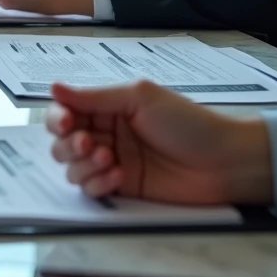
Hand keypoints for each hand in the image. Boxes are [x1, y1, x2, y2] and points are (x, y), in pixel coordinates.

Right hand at [45, 81, 275, 205]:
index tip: (67, 123)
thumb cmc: (188, 123)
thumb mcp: (140, 98)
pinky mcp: (119, 188)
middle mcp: (105, 134)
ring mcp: (111, 163)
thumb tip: (54, 87)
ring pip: (71, 168)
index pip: (67, 112)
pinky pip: (90, 189)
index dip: (59, 118)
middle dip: (69, 144)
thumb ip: (94, 97)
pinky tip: (119, 176)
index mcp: (108, 108)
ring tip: (110, 160)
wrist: (223, 161)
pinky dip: (98, 183)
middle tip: (91, 144)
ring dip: (84, 165)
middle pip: (62, 142)